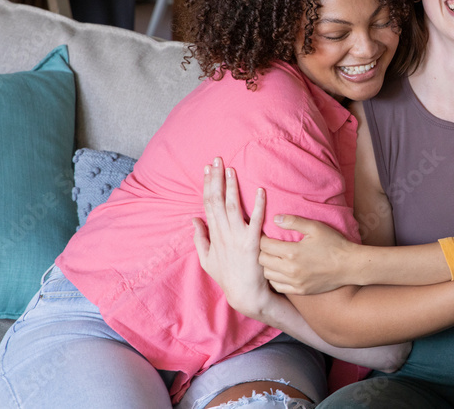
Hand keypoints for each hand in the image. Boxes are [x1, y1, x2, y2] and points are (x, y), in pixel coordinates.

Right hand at [193, 158, 286, 321]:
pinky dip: (258, 205)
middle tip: (216, 159)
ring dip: (232, 187)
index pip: (208, 204)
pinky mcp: (253, 243)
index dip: (207, 185)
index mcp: (213, 234)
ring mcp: (238, 238)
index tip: (207, 168)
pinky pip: (256, 220)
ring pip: (233, 207)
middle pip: (218, 201)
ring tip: (231, 169)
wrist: (245, 294)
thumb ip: (200, 238)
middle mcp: (224, 233)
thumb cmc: (227, 276)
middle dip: (216, 179)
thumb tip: (193, 219)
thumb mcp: (206, 259)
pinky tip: (260, 190)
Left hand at [260, 216, 355, 294]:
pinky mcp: (300, 290)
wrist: (350, 265)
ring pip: (267, 275)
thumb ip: (293, 221)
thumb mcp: (315, 227)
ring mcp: (294, 282)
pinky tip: (281, 271)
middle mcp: (290, 269)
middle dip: (263, 251)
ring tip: (275, 257)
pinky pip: (277, 286)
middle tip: (270, 245)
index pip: (264, 245)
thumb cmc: (334, 244)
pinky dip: (275, 278)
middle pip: (263, 260)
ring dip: (268, 265)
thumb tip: (275, 218)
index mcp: (292, 252)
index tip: (267, 235)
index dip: (263, 238)